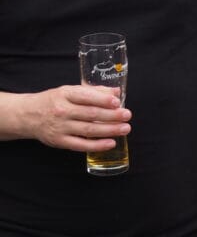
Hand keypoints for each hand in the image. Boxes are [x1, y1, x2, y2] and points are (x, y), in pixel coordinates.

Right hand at [12, 85, 130, 150]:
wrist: (28, 115)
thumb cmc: (54, 101)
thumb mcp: (70, 90)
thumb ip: (94, 91)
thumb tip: (116, 91)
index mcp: (66, 95)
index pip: (86, 97)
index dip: (103, 100)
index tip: (117, 102)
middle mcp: (62, 111)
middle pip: (91, 114)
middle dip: (111, 116)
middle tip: (127, 115)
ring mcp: (60, 127)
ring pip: (88, 130)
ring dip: (109, 130)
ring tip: (125, 129)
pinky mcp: (59, 141)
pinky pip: (80, 145)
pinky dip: (96, 145)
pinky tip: (110, 143)